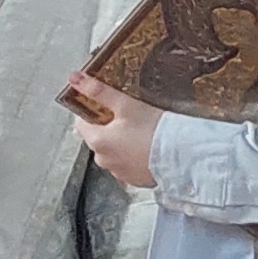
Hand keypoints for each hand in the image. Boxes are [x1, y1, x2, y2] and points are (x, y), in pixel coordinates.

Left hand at [62, 73, 160, 189]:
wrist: (182, 157)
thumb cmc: (154, 130)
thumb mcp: (126, 104)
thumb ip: (99, 91)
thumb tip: (75, 78)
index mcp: (97, 141)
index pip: (82, 123)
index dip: (92, 112)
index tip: (107, 106)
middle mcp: (103, 160)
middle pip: (98, 138)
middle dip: (110, 128)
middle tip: (130, 117)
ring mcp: (119, 173)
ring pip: (114, 152)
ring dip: (122, 143)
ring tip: (143, 133)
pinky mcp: (135, 180)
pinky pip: (129, 165)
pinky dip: (134, 157)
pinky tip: (149, 148)